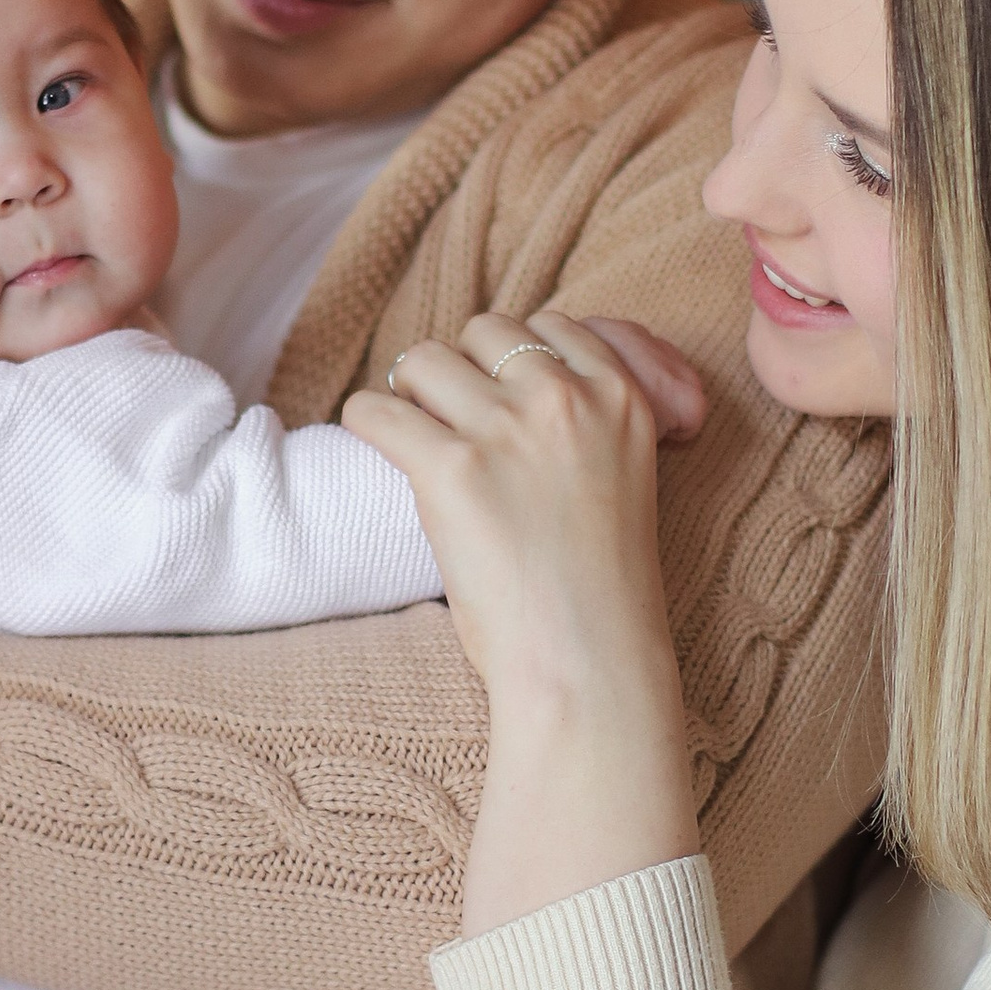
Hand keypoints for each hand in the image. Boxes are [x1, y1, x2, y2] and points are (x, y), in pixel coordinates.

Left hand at [344, 308, 698, 934]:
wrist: (588, 664)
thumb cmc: (601, 593)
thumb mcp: (623, 481)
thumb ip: (586, 423)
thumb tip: (516, 389)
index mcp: (621, 398)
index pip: (552, 325)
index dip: (515, 358)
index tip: (499, 396)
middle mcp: (566, 398)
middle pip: (486, 330)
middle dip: (462, 370)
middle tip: (452, 423)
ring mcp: (507, 428)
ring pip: (426, 359)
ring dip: (413, 393)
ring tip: (416, 438)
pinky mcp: (451, 468)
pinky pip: (378, 409)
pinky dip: (366, 424)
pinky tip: (375, 448)